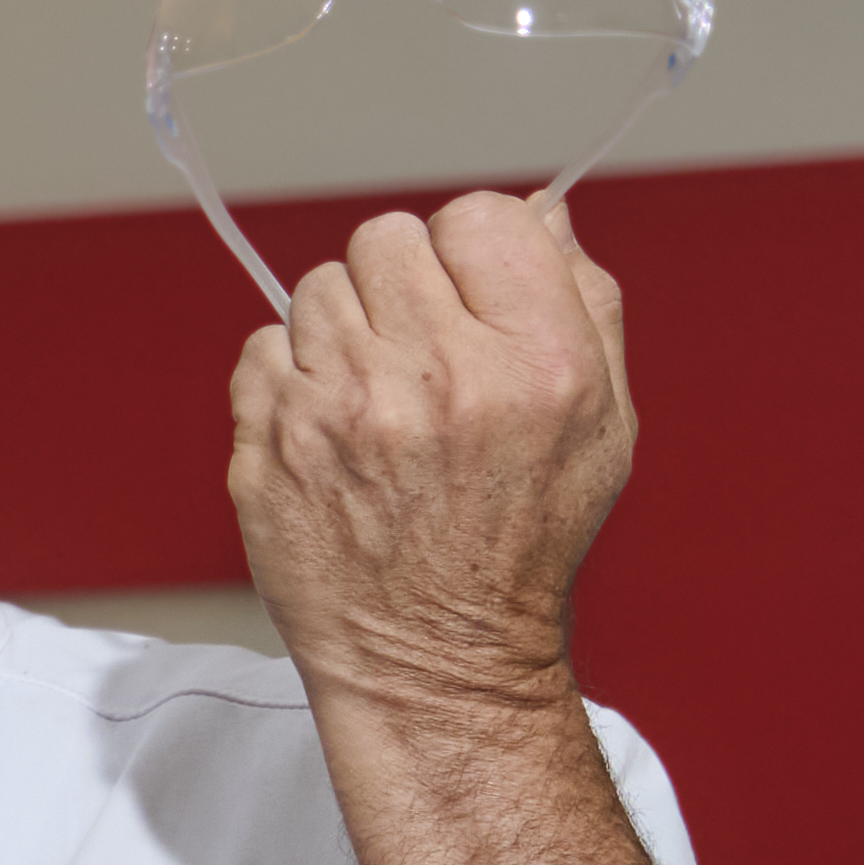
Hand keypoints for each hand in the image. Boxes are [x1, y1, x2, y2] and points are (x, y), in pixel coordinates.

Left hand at [229, 190, 632, 721]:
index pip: (479, 216)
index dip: (470, 247)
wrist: (438, 655)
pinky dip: (290, 377)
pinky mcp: (270, 446)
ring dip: (343, 328)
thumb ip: (582, 300)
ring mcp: (343, 412)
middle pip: (386, 239)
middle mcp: (439, 378)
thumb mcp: (601, 419)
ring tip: (376, 396)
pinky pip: (262, 350)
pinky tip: (329, 429)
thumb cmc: (523, 537)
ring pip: (316, 288)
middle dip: (402, 282)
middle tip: (418, 349)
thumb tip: (539, 210)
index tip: (468, 294)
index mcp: (536, 360)